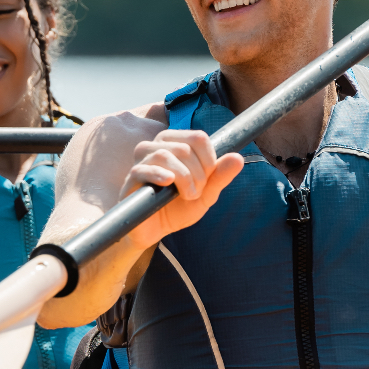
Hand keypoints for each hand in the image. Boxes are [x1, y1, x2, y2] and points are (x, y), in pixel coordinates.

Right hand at [119, 129, 244, 247]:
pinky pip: (143, 169)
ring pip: (164, 155)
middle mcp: (156, 146)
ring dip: (184, 178)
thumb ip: (220, 177)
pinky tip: (168, 184)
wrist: (155, 231)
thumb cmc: (177, 208)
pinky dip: (158, 175)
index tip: (208, 179)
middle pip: (184, 147)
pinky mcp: (131, 180)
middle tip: (196, 193)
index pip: (197, 137)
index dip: (209, 159)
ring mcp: (141, 162)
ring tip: (187, 195)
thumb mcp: (205, 194)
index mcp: (175, 144)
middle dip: (198, 174)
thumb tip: (238, 158)